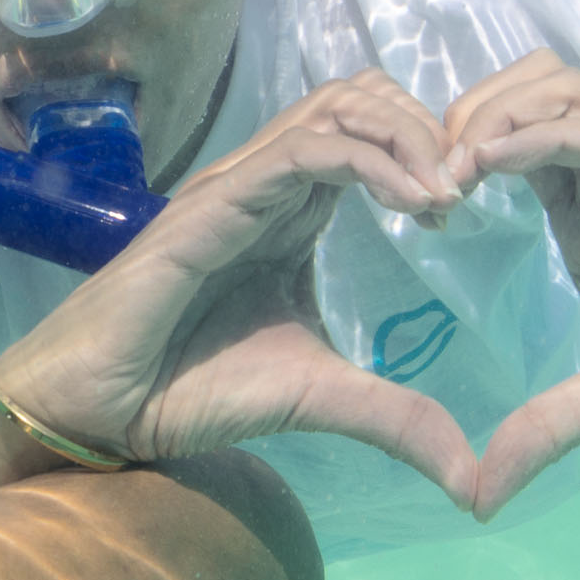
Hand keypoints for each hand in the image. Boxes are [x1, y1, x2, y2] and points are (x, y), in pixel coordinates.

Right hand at [0, 73, 480, 505]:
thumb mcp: (322, 398)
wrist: (105, 409)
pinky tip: (416, 204)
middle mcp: (267, 183)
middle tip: (467, 185)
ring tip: (447, 190)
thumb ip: (397, 419)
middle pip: (359, 97)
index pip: (368, 132)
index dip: (428, 150)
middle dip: (427, 126)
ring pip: (337, 106)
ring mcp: (240, 184)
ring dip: (407, 133)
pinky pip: (305, 150)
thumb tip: (474, 482)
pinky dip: (372, 161)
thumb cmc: (192, 390)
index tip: (465, 209)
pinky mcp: (219, 200)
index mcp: (290, 211)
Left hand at [443, 51, 579, 510]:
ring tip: (450, 168)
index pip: (492, 144)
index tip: (398, 205)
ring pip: (551, 88)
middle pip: (509, 94)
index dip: (439, 157)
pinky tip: (493, 160)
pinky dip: (539, 132)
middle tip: (411, 178)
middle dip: (451, 117)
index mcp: (578, 216)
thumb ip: (545, 431)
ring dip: (490, 111)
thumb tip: (476, 500)